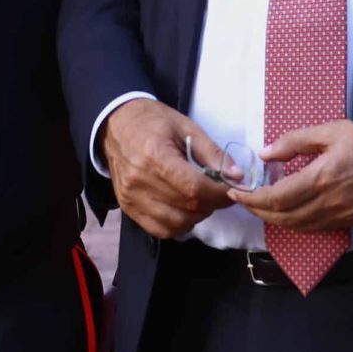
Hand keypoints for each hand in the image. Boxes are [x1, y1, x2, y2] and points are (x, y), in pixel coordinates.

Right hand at [100, 99, 235, 239]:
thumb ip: (212, 153)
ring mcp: (131, 197)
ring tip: (200, 199)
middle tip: (217, 192)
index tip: (233, 190)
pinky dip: (178, 225)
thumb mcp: (186, 127)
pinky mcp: (127, 207)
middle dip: (212, 204)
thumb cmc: (153, 121)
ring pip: (176, 223)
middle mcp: (139, 180)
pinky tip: (183, 208)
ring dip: (197, 216)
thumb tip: (237, 177)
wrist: (116, 123)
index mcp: (155, 155)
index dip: (219, 194)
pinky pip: (160, 230)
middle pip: (187, 207)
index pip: (195, 188)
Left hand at [230, 120, 352, 231]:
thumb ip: (295, 141)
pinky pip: (313, 228)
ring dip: (274, 219)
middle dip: (258, 211)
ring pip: (297, 226)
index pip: (276, 197)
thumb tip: (265, 153)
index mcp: (321, 178)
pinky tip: (287, 212)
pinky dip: (294, 223)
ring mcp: (339, 216)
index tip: (236, 192)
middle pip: (283, 217)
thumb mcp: (331, 131)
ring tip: (261, 206)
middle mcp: (328, 203)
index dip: (252, 198)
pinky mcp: (348, 221)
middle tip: (243, 200)